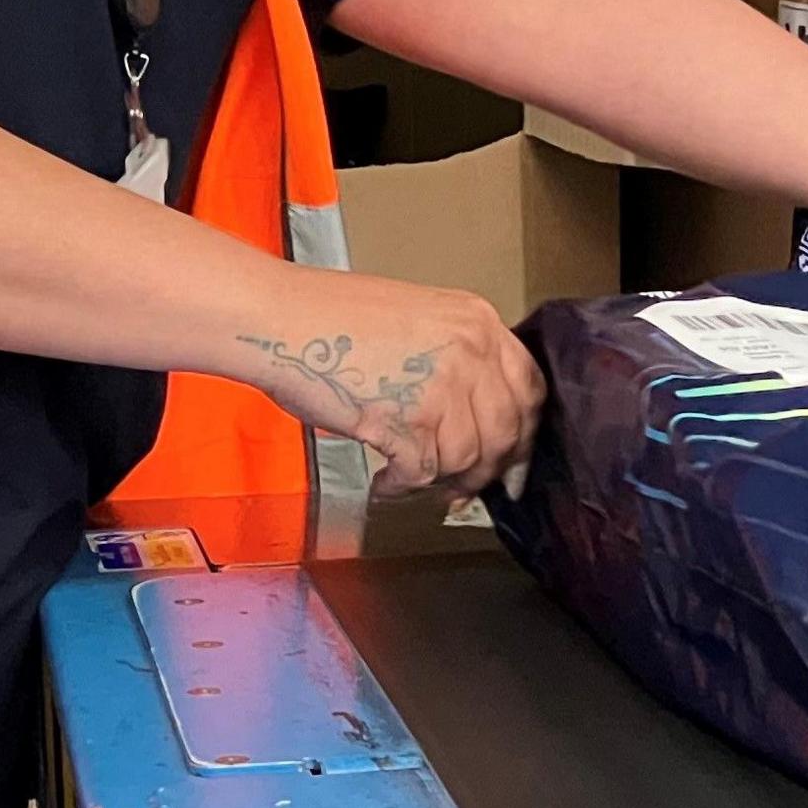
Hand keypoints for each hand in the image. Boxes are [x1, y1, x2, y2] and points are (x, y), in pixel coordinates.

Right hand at [227, 270, 544, 499]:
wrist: (277, 319)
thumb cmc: (328, 321)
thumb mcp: (418, 324)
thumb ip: (455, 366)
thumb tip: (473, 428)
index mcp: (476, 320)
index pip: (530, 388)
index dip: (525, 435)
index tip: (515, 466)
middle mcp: (470, 348)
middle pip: (506, 432)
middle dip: (483, 471)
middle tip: (458, 488)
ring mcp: (442, 383)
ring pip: (467, 459)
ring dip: (437, 480)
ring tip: (405, 476)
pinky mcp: (408, 418)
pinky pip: (422, 473)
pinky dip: (402, 487)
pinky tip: (383, 481)